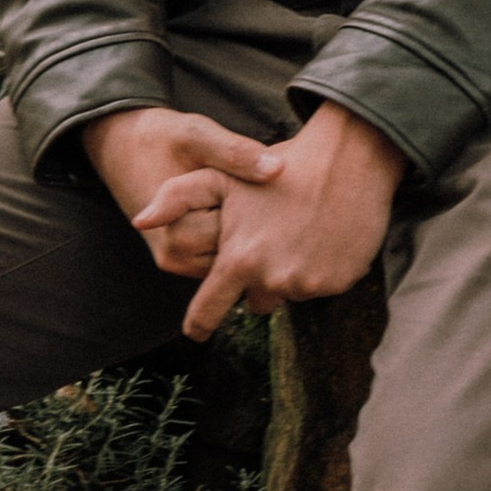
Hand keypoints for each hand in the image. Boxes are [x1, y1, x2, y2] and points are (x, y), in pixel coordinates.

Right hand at [84, 107, 285, 280]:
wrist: (123, 148)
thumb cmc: (161, 138)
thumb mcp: (197, 136)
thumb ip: (235, 153)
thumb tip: (277, 171)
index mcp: (178, 232)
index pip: (245, 234)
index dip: (261, 206)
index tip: (264, 182)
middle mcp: (176, 257)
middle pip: (241, 250)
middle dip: (257, 222)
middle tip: (263, 191)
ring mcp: (181, 264)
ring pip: (236, 256)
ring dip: (248, 230)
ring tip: (251, 198)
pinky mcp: (187, 261)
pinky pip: (225, 254)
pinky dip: (237, 234)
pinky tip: (241, 208)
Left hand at [150, 99, 407, 341]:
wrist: (349, 158)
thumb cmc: (281, 165)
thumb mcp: (220, 176)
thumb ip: (175, 198)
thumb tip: (140, 221)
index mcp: (240, 260)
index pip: (208, 310)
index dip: (199, 324)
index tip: (196, 333)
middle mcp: (273, 279)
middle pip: (256, 301)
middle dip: (257, 280)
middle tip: (269, 242)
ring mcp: (310, 284)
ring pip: (290, 293)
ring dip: (290, 273)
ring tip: (299, 233)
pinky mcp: (340, 282)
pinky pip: (322, 286)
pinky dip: (321, 268)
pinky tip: (323, 237)